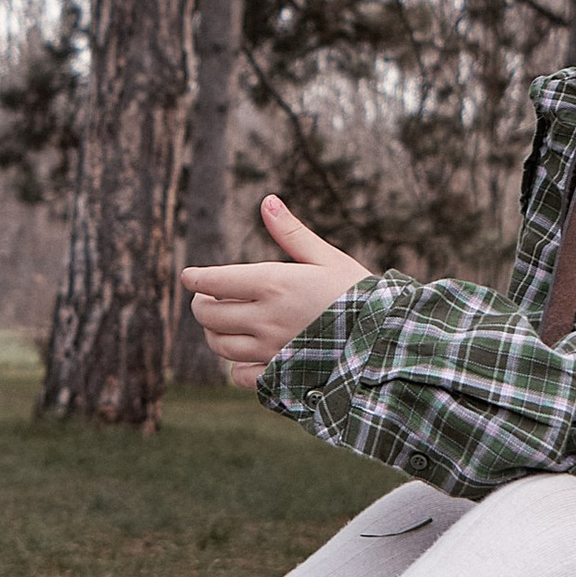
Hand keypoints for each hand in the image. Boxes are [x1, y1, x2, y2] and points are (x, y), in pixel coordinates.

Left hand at [178, 196, 371, 383]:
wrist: (387, 340)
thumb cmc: (359, 293)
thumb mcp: (327, 257)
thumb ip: (291, 233)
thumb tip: (266, 200)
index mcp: (274, 283)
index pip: (216, 280)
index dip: (196, 277)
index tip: (188, 276)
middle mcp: (266, 318)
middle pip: (209, 315)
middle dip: (201, 304)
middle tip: (206, 297)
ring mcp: (271, 351)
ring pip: (220, 345)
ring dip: (214, 333)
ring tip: (220, 323)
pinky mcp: (281, 376)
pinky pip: (241, 376)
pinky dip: (235, 366)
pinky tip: (244, 356)